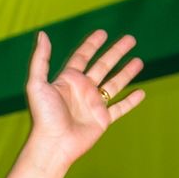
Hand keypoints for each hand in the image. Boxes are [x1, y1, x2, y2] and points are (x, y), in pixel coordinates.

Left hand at [23, 30, 144, 165]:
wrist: (53, 144)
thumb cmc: (43, 116)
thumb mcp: (37, 84)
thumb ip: (40, 59)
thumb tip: (42, 34)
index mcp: (68, 80)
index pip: (82, 57)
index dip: (92, 44)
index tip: (102, 33)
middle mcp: (82, 90)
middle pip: (103, 66)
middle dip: (116, 52)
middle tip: (130, 39)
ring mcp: (93, 105)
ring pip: (114, 84)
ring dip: (127, 72)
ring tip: (139, 61)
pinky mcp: (102, 120)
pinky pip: (120, 108)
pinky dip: (131, 101)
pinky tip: (141, 93)